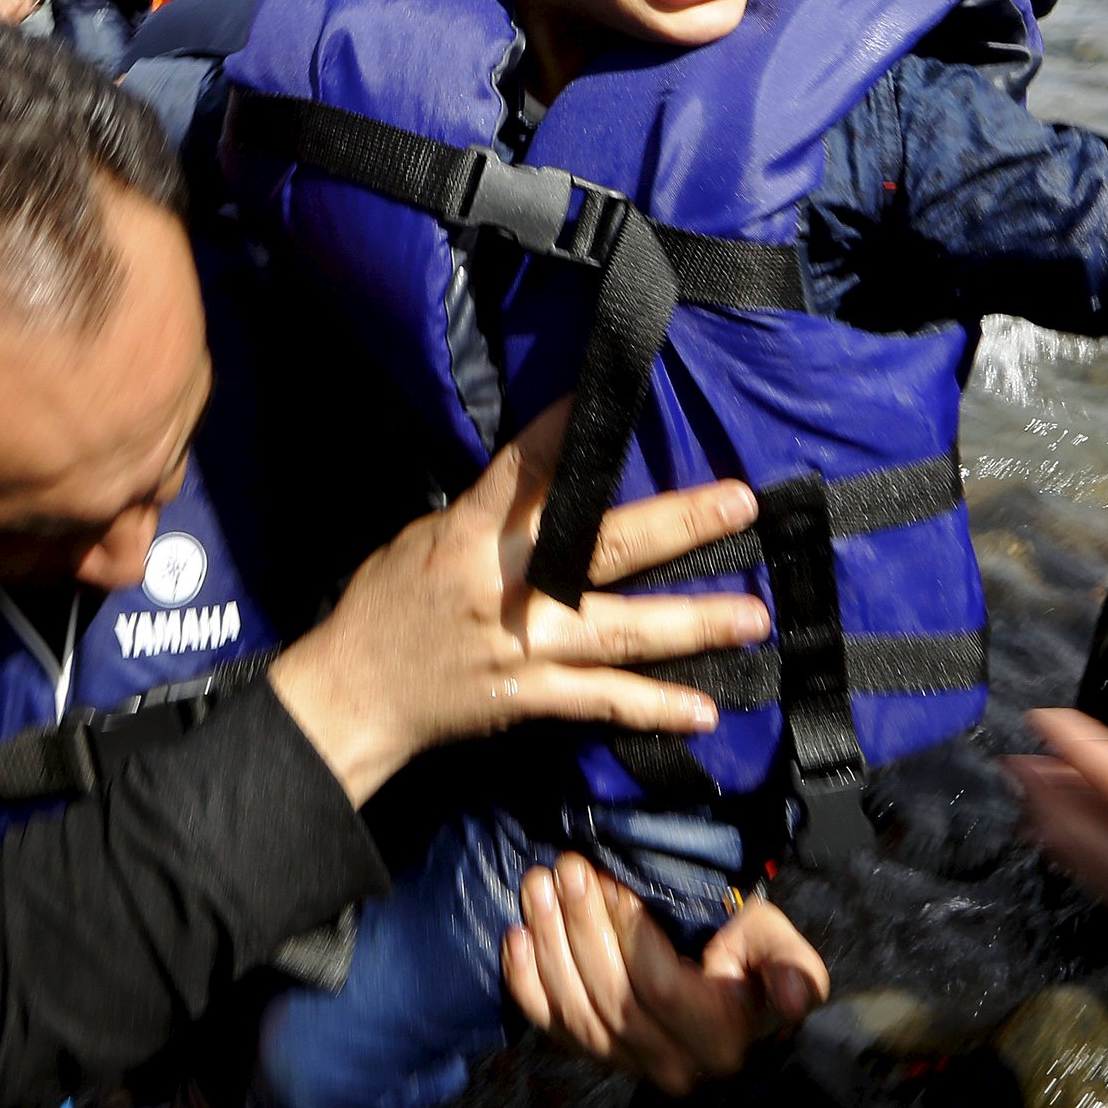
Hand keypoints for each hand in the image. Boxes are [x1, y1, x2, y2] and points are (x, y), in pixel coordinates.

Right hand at [267, 398, 769, 803]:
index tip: (610, 399)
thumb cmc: (385, 608)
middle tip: (739, 502)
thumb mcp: (425, 538)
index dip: (567, 434)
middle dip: (678, 524)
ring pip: (622, 630)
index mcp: (471, 534)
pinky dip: (655, 707)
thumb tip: (549, 483)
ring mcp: (524, 644)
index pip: (526, 472)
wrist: (355, 693)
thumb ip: (488, 514)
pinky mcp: (532, 696)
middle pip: (603, 547)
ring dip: (693, 622)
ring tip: (753, 616)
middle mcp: (505, 585)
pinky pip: (604, 702)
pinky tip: (705, 709)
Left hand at [504, 866, 825, 1093]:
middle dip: (580, 925)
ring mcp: (627, 1064)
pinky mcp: (591, 1054)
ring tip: (539, 885)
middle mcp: (674, 1066)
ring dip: (548, 942)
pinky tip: (517, 936)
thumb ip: (790, 966)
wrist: (711, 977)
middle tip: (565, 868)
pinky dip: (525, 981)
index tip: (612, 880)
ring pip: (574, 1011)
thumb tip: (794, 1000)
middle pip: (611, 998)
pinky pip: (548, 1025)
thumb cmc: (743, 951)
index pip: (660, 989)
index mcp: (721, 1039)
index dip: (629, 932)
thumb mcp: (773, 944)